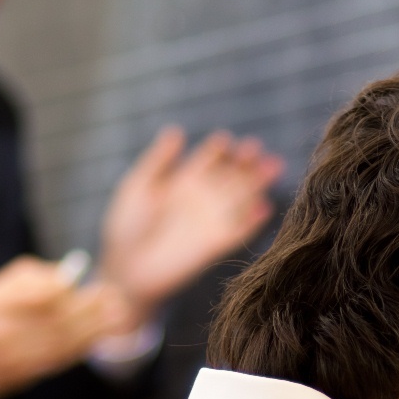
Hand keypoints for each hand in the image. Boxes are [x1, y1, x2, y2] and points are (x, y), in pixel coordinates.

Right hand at [0, 256, 132, 398]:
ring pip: (62, 343)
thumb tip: (68, 276)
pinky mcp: (19, 377)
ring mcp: (13, 358)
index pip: (45, 296)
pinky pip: (56, 361)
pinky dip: (79, 350)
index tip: (98, 285)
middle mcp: (5, 332)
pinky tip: (96, 340)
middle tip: (117, 300)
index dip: (76, 292)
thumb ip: (29, 279)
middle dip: (93, 311)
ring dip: (94, 331)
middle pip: (60, 320)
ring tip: (118, 318)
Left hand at [100, 126, 281, 317]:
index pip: (209, 160)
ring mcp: (210, 221)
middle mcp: (202, 199)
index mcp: (184, 182)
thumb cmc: (126, 226)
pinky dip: (252, 221)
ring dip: (256, 183)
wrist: (126, 268)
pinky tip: (264, 207)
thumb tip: (177, 131)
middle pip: (230, 175)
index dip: (219, 150)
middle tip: (257, 148)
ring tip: (273, 166)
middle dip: (246, 162)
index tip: (225, 140)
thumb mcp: (137, 186)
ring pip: (240, 198)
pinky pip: (239, 231)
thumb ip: (157, 160)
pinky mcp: (214, 245)